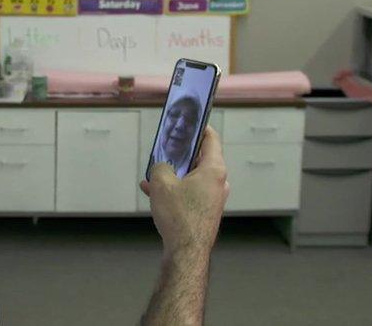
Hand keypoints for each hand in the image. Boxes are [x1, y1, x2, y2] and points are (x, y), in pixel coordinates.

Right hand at [140, 126, 229, 258]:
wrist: (186, 251)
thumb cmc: (179, 215)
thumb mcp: (161, 183)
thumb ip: (160, 167)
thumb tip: (162, 167)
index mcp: (214, 169)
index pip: (211, 139)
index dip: (200, 127)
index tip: (189, 120)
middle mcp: (219, 182)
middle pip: (200, 158)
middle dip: (180, 152)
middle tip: (166, 146)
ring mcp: (214, 197)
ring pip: (192, 176)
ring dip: (174, 173)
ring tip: (153, 173)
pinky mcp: (206, 210)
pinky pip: (190, 192)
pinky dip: (175, 189)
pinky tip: (152, 191)